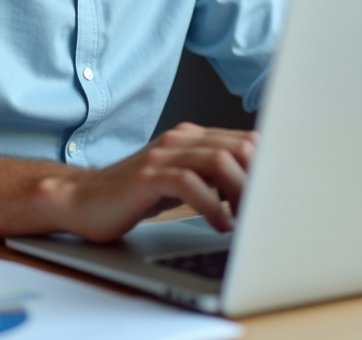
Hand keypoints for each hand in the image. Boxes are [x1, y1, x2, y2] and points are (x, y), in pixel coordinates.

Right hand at [35, 122, 256, 242]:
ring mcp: (162, 156)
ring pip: (219, 160)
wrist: (81, 200)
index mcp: (192, 137)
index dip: (269, 167)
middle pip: (240, 146)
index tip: (279, 197)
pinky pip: (189, 183)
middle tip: (267, 212)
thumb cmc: (133, 195)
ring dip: (242, 192)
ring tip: (248, 221)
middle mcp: (179, 140)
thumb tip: (257, 191)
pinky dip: (212, 206)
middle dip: (261, 180)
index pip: (246, 140)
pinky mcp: (146, 177)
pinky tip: (220, 224)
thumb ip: (212, 176)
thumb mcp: (180, 180)